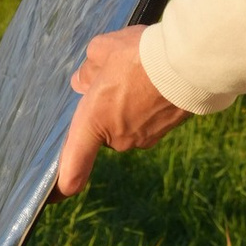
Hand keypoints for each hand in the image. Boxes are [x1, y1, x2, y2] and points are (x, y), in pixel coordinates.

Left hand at [57, 26, 188, 197]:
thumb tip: (83, 81)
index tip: (57, 195)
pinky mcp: (168, 130)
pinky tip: (159, 79)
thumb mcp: (101, 51)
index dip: (64, 183)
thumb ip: (88, 71)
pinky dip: (152, 103)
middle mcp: (117, 139)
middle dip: (105, 109)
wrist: (188, 64)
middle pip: (104, 128)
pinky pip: (151, 119)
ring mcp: (145, 138)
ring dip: (131, 104)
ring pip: (129, 122)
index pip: (73, 166)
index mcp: (93, 122)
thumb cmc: (138, 57)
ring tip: (141, 73)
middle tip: (114, 79)